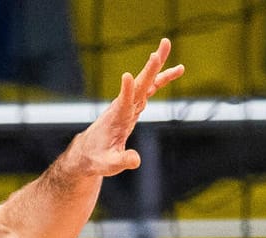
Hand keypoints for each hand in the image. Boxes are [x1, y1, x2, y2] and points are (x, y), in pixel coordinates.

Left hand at [66, 38, 184, 177]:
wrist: (87, 152)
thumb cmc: (96, 159)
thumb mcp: (108, 165)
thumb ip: (121, 161)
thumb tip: (136, 160)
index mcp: (116, 120)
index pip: (122, 103)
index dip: (125, 91)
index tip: (127, 76)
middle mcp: (122, 107)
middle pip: (139, 85)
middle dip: (150, 67)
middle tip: (161, 46)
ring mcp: (129, 104)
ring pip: (145, 82)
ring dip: (157, 65)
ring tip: (167, 44)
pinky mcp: (134, 105)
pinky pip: (150, 89)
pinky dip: (162, 79)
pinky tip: (178, 70)